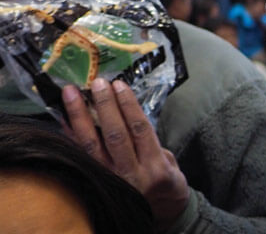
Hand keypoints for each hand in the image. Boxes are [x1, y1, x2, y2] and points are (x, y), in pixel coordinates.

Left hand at [63, 79, 188, 231]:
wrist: (160, 214)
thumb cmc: (166, 183)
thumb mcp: (169, 162)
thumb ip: (150, 142)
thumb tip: (126, 115)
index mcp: (155, 166)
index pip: (139, 129)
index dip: (128, 105)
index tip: (118, 85)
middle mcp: (132, 174)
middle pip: (115, 134)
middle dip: (104, 106)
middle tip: (96, 83)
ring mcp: (111, 181)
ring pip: (92, 145)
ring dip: (80, 117)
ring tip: (72, 94)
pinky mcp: (97, 184)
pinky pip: (81, 157)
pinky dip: (71, 136)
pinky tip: (63, 119)